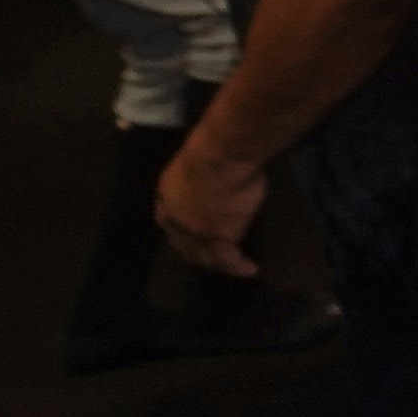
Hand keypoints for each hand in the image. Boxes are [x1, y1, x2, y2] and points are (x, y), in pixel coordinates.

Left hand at [155, 135, 267, 279]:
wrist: (222, 156)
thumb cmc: (211, 147)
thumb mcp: (194, 159)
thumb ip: (198, 174)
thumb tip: (212, 176)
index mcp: (167, 195)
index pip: (168, 220)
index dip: (179, 229)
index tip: (189, 234)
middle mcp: (176, 218)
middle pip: (183, 243)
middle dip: (195, 252)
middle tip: (210, 258)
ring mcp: (195, 231)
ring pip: (204, 255)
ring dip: (217, 262)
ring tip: (231, 266)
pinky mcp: (218, 238)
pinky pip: (229, 259)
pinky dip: (238, 267)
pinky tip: (250, 269)